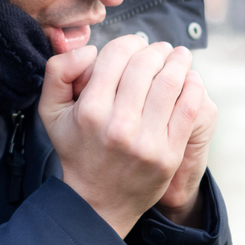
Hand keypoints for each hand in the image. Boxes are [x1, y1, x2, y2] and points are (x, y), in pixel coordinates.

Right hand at [39, 36, 206, 237]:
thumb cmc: (77, 150)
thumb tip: (90, 49)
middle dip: (156, 50)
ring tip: (179, 56)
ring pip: (170, 83)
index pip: (116, 56)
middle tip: (161, 49)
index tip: (136, 44)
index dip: (129, 42)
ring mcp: (147, 141)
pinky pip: (188, 109)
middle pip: (145, 66)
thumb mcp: (51, 112)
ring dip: (178, 62)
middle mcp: (119, 125)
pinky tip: (191, 78)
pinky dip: (193, 87)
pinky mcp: (169, 154)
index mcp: (90, 110)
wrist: (98, 202)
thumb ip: (59, 71)